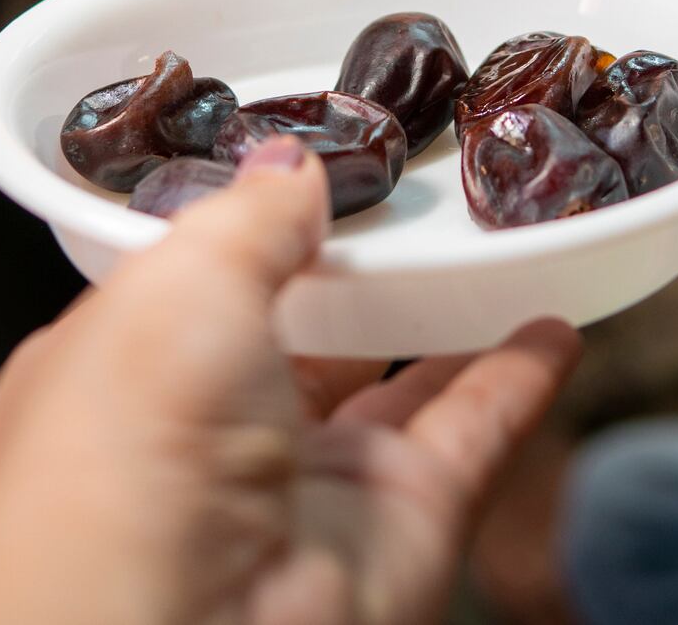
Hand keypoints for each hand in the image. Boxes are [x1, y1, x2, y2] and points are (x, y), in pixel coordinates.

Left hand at [0, 141, 582, 624]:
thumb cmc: (129, 456)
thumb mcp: (180, 285)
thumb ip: (250, 217)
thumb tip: (292, 163)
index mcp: (123, 366)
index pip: (190, 282)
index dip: (245, 224)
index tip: (307, 157)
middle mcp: (214, 430)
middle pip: (300, 331)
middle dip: (350, 269)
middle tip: (409, 192)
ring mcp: (310, 482)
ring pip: (394, 381)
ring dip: (445, 316)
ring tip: (492, 243)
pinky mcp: (400, 520)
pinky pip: (473, 431)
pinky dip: (518, 379)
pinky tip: (553, 326)